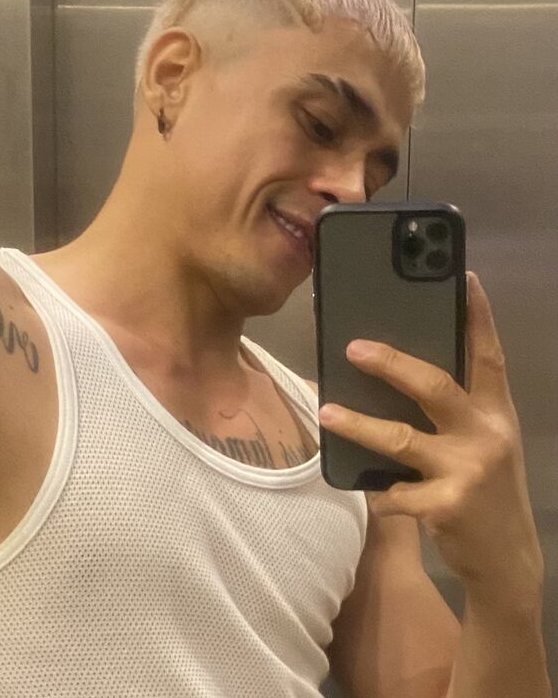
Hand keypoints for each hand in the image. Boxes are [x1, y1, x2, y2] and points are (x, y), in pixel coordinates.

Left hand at [318, 273, 543, 601]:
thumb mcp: (481, 442)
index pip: (487, 355)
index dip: (477, 316)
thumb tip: (391, 372)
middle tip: (353, 347)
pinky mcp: (446, 506)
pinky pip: (392, 492)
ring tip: (327, 412)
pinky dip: (374, 490)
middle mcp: (487, 434)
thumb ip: (452, 410)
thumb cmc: (484, 487)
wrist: (507, 559)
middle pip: (434, 386)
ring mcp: (467, 471)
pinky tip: (362, 487)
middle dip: (391, 363)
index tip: (465, 277)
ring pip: (400, 438)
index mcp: (495, 412)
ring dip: (358, 424)